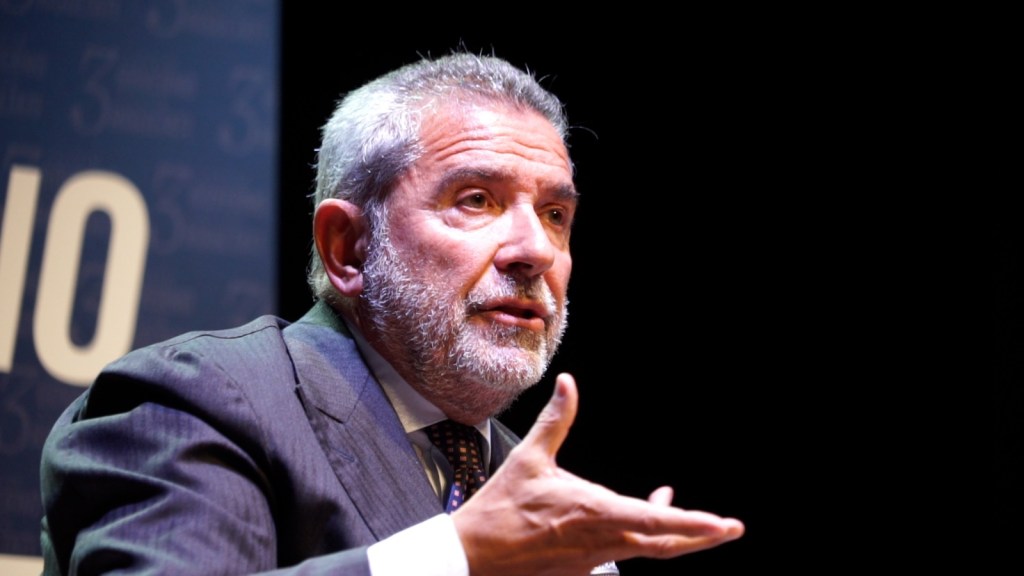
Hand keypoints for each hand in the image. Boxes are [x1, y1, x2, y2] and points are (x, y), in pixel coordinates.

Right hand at [452, 373, 743, 575]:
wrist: (473, 556)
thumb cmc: (500, 508)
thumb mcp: (530, 457)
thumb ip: (556, 419)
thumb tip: (569, 383)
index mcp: (594, 512)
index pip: (656, 521)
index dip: (693, 524)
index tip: (722, 525)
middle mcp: (602, 541)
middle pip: (664, 544)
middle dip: (701, 537)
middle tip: (729, 529)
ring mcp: (593, 560)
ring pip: (647, 550)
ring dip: (673, 535)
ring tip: (695, 522)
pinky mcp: (581, 570)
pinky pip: (622, 553)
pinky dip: (641, 537)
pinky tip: (638, 519)